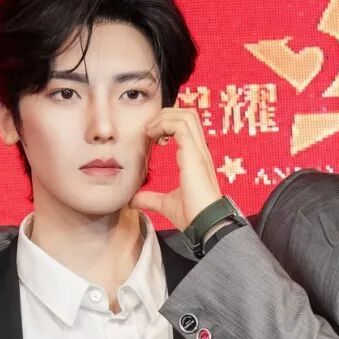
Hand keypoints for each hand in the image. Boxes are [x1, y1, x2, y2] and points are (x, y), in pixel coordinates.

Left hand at [133, 106, 222, 230]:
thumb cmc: (192, 216)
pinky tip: (152, 136)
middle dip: (165, 115)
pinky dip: (164, 125)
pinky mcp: (194, 155)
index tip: (151, 137)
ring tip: (150, 131)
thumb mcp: (165, 204)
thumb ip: (150, 198)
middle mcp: (200, 150)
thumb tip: (133, 200)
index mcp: (195, 158)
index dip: (167, 124)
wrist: (204, 224)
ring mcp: (199, 151)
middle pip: (188, 114)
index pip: (186, 126)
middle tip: (149, 129)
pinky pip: (180, 126)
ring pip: (186, 115)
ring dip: (164, 117)